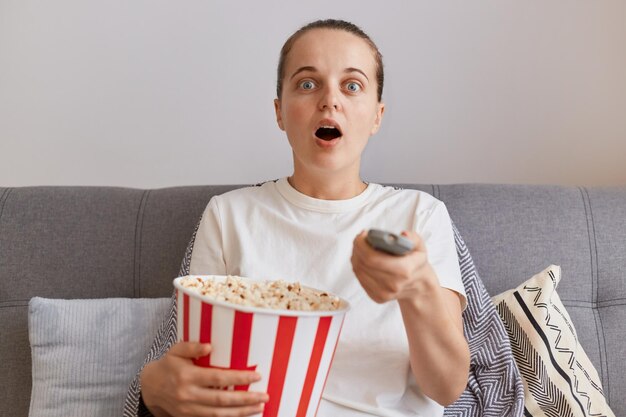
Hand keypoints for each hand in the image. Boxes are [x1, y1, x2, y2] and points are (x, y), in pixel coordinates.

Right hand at [140, 342, 268, 416]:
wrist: (150, 387)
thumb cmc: (168, 365)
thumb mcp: (176, 350)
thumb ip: (192, 346)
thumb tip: (209, 345)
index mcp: (187, 376)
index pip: (218, 378)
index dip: (239, 378)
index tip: (257, 376)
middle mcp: (188, 395)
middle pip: (221, 400)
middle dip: (245, 399)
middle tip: (264, 396)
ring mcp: (188, 410)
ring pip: (218, 414)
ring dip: (241, 412)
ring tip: (260, 407)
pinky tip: (243, 414)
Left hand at [351, 230, 435, 302]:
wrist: (418, 286)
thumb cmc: (416, 264)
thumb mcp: (420, 247)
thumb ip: (414, 238)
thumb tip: (403, 235)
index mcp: (403, 270)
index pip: (372, 258)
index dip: (362, 245)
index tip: (363, 234)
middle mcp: (392, 284)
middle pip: (362, 263)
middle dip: (357, 248)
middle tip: (360, 238)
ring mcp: (384, 293)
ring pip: (358, 270)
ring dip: (356, 256)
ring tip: (360, 247)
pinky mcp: (377, 297)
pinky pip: (360, 279)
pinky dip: (358, 266)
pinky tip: (362, 259)